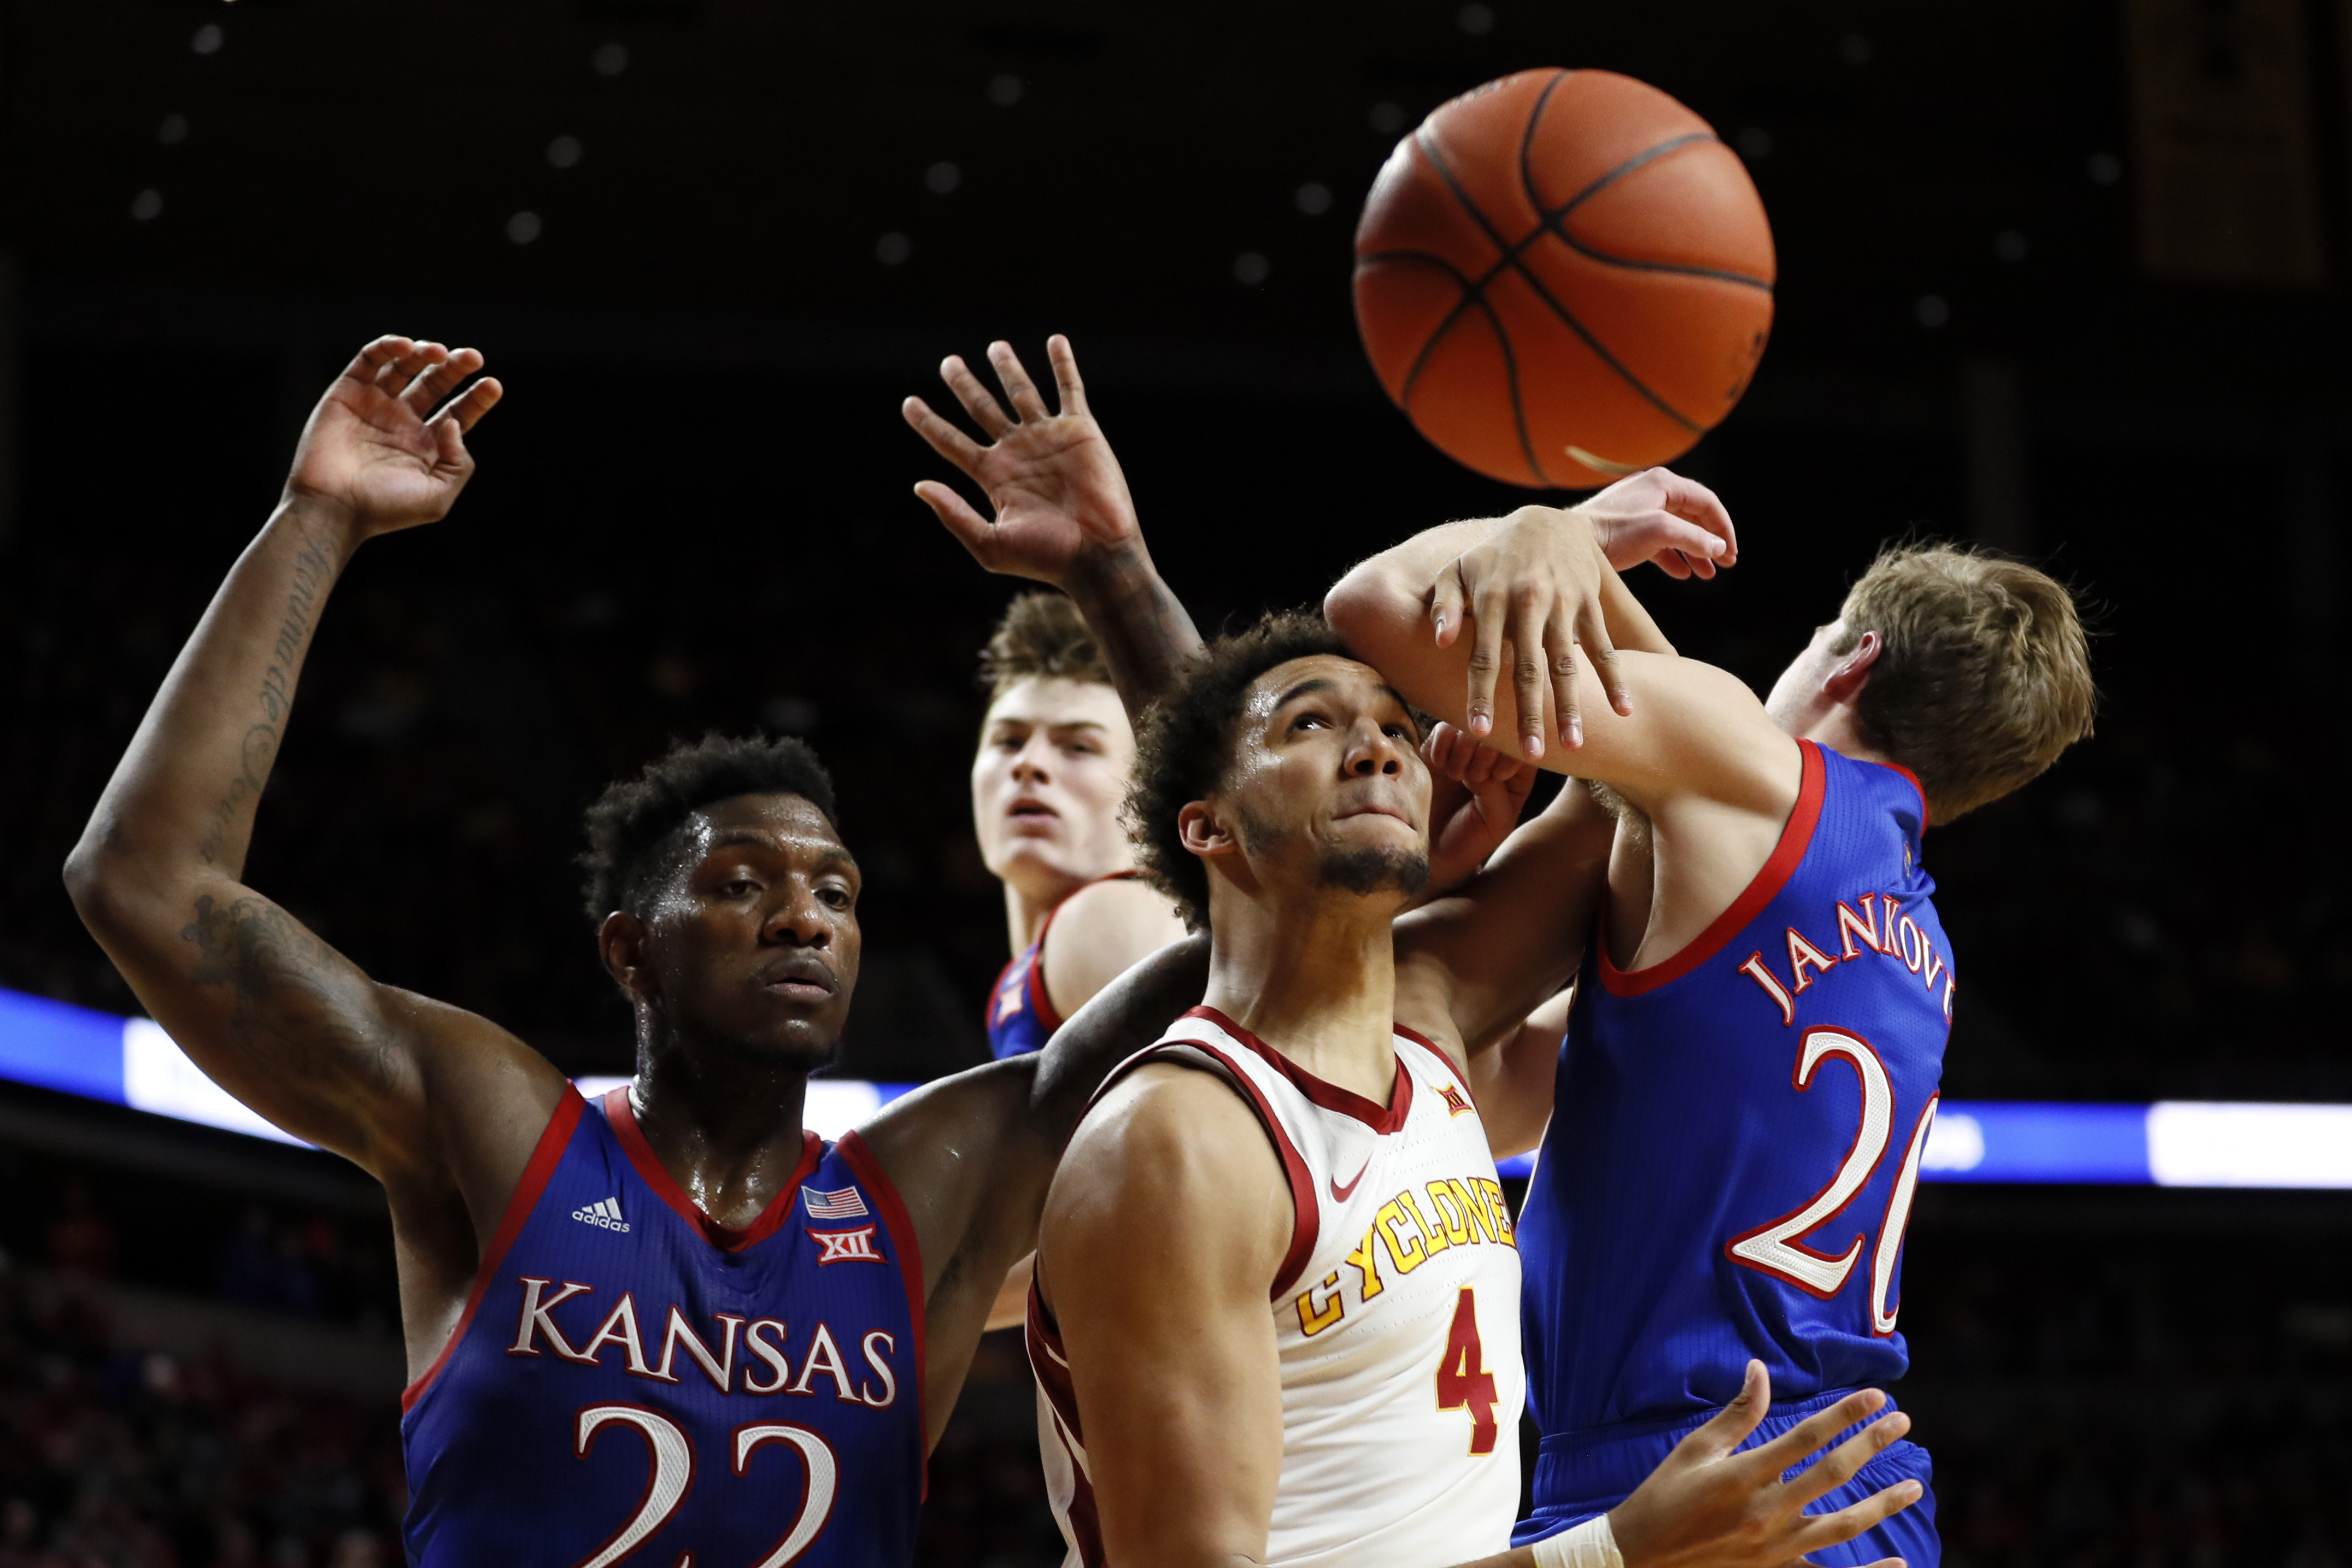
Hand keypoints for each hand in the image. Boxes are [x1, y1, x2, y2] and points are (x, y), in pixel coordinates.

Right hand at [283, 337, 501, 541]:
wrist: (333, 509)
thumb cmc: (385, 510)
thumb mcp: (438, 497)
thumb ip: (458, 463)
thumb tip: (454, 424)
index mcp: (427, 445)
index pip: (458, 413)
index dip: (477, 398)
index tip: (492, 385)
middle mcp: (402, 421)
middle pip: (435, 383)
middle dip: (455, 368)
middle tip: (474, 357)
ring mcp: (375, 405)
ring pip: (404, 366)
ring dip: (424, 353)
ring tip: (439, 352)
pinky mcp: (346, 392)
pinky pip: (369, 359)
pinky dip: (388, 347)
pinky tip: (406, 347)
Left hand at [902, 336, 1144, 586]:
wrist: (1097, 556)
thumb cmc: (1046, 559)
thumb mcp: (989, 544)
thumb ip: (954, 515)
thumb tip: (919, 486)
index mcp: (993, 476)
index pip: (951, 442)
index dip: (928, 422)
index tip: (908, 404)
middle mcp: (1017, 452)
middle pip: (982, 408)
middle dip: (964, 384)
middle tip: (948, 363)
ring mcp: (1048, 438)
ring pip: (1022, 392)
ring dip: (1008, 368)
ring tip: (995, 347)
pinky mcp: (1080, 431)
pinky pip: (1070, 389)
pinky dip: (1063, 364)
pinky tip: (1055, 340)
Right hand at [1421, 722, 1536, 895]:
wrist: (1430, 855)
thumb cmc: (1468, 843)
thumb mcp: (1496, 822)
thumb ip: (1499, 790)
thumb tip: (1482, 757)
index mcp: (1516, 776)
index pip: (1523, 745)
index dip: (1509, 753)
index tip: (1494, 778)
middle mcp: (1492, 760)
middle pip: (1497, 730)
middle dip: (1484, 751)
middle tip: (1470, 778)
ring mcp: (1464, 753)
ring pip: (1469, 726)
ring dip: (1462, 747)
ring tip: (1454, 775)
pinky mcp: (1437, 751)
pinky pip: (1442, 729)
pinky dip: (1440, 745)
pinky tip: (1438, 766)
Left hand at [1430, 505, 1619, 758]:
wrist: (1544, 520)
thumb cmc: (1492, 556)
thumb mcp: (1457, 570)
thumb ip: (1445, 605)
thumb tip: (1440, 643)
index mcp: (1493, 598)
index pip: (1484, 656)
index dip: (1481, 695)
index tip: (1480, 731)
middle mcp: (1529, 603)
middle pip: (1529, 668)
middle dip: (1530, 713)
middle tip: (1532, 754)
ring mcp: (1564, 603)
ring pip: (1568, 663)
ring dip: (1572, 706)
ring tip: (1573, 745)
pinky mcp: (1590, 603)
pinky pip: (1604, 646)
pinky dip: (1615, 678)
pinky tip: (1624, 710)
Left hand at [1580, 467, 1738, 579]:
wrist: (1572, 544)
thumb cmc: (1613, 533)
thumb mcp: (1660, 532)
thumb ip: (1694, 539)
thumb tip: (1720, 548)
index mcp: (1664, 484)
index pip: (1706, 502)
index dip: (1723, 527)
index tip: (1732, 552)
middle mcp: (1654, 492)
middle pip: (1694, 516)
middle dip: (1711, 541)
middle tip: (1727, 564)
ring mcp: (1641, 511)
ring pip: (1678, 531)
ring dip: (1695, 552)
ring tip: (1708, 574)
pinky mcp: (1629, 531)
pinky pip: (1660, 543)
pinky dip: (1674, 557)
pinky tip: (1683, 573)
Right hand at [1607, 1362, 1922, 1567]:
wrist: (1640, 1557)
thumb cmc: (1664, 1496)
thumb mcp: (1695, 1450)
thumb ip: (1736, 1414)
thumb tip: (1759, 1370)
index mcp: (1744, 1475)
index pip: (1808, 1437)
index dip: (1845, 1414)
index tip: (1876, 1397)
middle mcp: (1766, 1512)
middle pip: (1833, 1473)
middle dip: (1872, 1444)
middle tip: (1902, 1423)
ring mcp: (1775, 1547)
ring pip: (1843, 1524)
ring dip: (1882, 1503)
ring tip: (1912, 1486)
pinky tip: (1898, 1564)